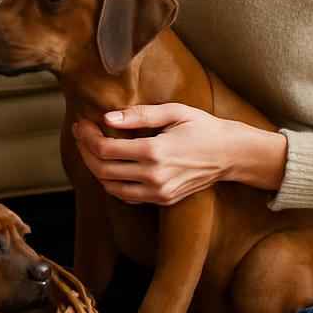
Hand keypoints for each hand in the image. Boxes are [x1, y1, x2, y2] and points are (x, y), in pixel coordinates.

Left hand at [71, 103, 286, 204]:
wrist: (232, 155)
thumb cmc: (204, 128)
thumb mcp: (174, 112)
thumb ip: (139, 115)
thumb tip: (108, 117)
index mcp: (155, 152)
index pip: (106, 149)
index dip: (87, 137)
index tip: (81, 124)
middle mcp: (154, 176)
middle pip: (103, 169)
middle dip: (85, 151)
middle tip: (80, 134)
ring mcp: (158, 192)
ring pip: (111, 187)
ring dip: (95, 169)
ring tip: (90, 149)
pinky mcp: (163, 200)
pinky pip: (127, 196)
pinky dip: (111, 183)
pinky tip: (109, 166)